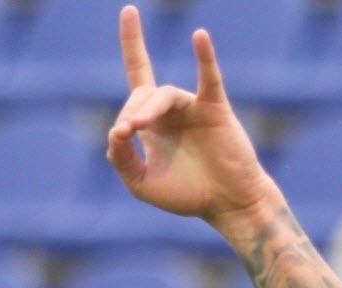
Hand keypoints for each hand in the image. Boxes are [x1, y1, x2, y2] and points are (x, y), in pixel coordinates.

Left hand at [106, 4, 277, 228]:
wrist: (226, 204)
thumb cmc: (187, 195)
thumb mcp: (142, 184)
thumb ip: (122, 160)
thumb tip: (115, 131)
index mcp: (153, 122)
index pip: (138, 75)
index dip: (133, 43)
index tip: (128, 30)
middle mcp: (171, 109)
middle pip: (141, 93)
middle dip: (130, 111)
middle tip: (126, 133)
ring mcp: (193, 106)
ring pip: (164, 95)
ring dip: (148, 108)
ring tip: (137, 126)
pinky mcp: (215, 109)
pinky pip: (209, 78)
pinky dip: (205, 57)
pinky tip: (199, 37)